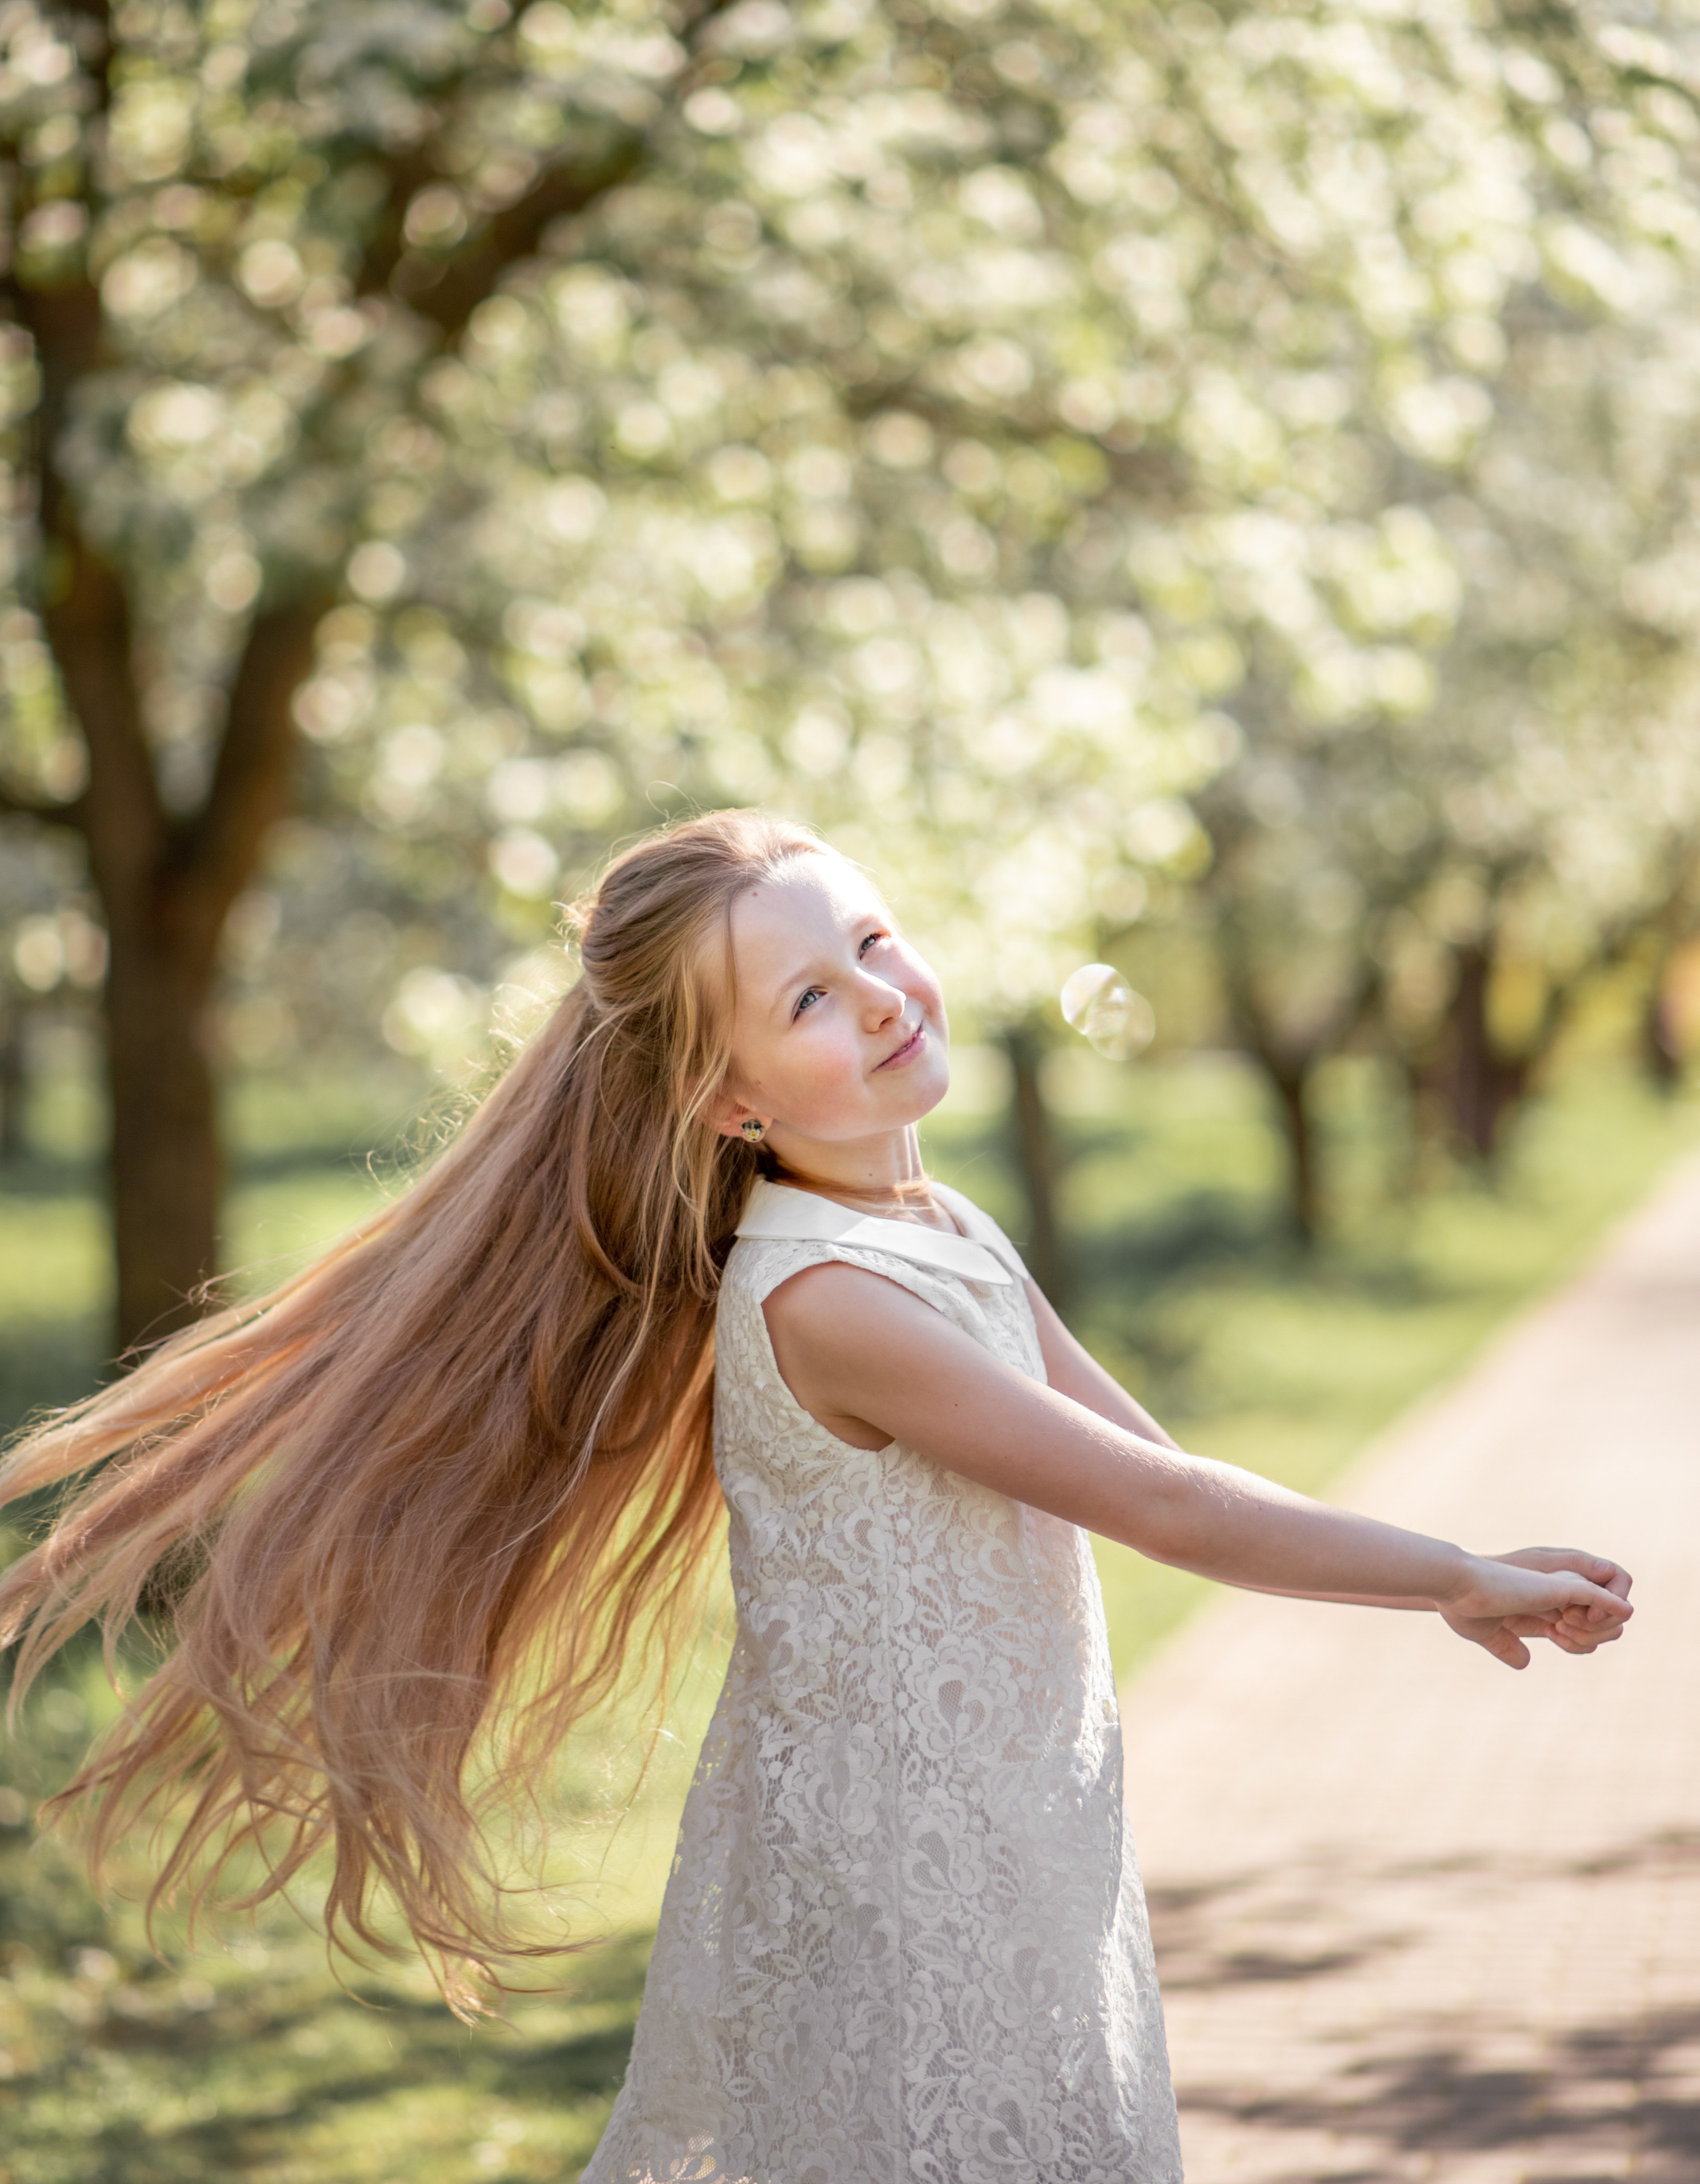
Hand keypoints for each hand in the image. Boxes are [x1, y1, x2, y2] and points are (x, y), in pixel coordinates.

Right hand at [1439, 1548, 1633, 1669]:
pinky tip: (1573, 1622)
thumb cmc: (1462, 1605)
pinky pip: (1608, 1601)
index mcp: (1543, 1604)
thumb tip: (1524, 1663)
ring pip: (1615, 1613)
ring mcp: (1563, 1588)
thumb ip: (1506, 1645)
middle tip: (1562, 1638)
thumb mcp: (1487, 1632)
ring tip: (1561, 1632)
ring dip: (1600, 1632)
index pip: (1586, 1628)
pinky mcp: (1563, 1587)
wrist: (1454, 1583)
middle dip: (1597, 1638)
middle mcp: (1558, 1593)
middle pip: (1609, 1622)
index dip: (1582, 1644)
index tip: (1558, 1642)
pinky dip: (1606, 1613)